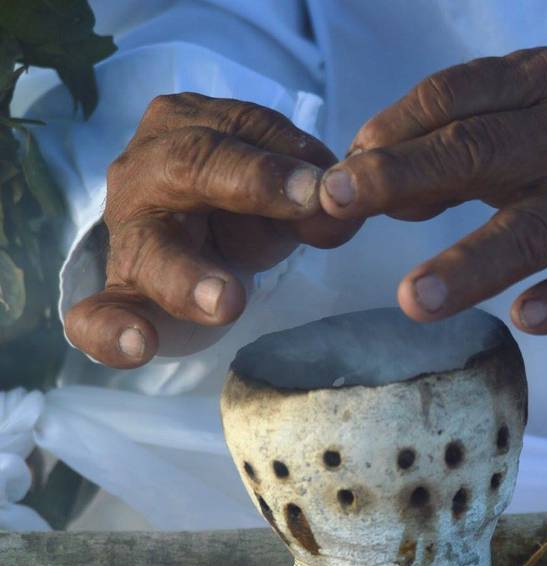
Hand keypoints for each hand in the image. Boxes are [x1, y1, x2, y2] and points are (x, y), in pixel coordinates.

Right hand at [65, 93, 360, 367]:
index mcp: (191, 126)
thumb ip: (315, 203)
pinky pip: (96, 312)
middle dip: (246, 187)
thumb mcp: (288, 195)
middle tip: (304, 205)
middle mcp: (148, 169)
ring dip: (187, 276)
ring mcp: (129, 232)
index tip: (320, 191)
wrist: (203, 241)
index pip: (240, 129)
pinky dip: (109, 330)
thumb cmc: (249, 204)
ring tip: (226, 302)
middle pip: (189, 167)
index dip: (282, 160)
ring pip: (149, 248)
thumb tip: (339, 211)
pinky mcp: (121, 291)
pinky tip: (136, 346)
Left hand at [320, 49, 546, 333]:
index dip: (389, 132)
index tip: (336, 173)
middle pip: (480, 152)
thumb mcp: (526, 112)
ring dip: (471, 263)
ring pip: (534, 228)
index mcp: (537, 86)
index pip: (451, 99)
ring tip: (413, 298)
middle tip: (337, 203)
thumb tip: (369, 188)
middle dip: (405, 176)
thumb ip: (450, 146)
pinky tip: (524, 318)